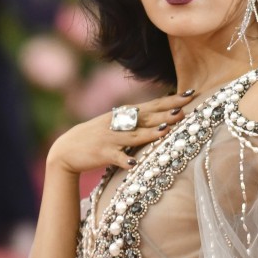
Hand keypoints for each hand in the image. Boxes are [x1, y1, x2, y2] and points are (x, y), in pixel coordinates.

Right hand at [47, 90, 195, 173]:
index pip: (153, 104)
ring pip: (133, 135)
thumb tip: (162, 113)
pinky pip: (115, 156)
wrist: (66, 149)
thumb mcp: (116, 122)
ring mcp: (110, 137)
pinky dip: (124, 159)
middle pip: (147, 117)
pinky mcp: (102, 153)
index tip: (191, 94)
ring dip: (150, 133)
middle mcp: (119, 123)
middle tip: (184, 109)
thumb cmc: (96, 136)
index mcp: (125, 114)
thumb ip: (137, 119)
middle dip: (165, 113)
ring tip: (165, 130)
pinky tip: (134, 163)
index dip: (171, 100)